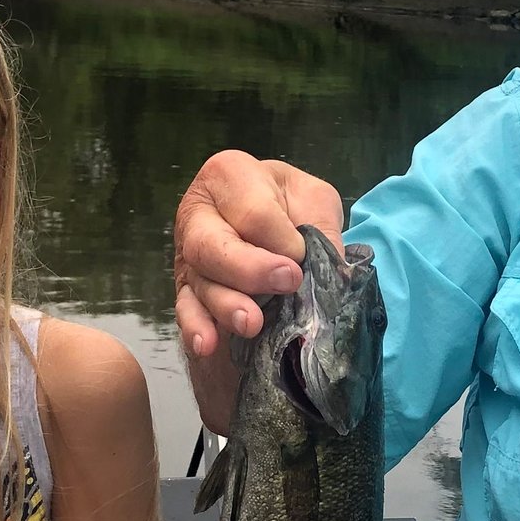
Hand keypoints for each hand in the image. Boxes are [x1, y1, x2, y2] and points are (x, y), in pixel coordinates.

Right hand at [172, 151, 344, 357]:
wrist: (270, 217)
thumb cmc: (290, 204)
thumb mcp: (313, 200)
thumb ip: (321, 230)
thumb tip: (334, 275)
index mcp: (230, 175)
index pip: (253, 212)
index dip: (282, 239)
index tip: (302, 256)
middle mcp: (199, 212)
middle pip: (212, 245)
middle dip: (249, 269)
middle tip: (287, 282)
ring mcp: (187, 252)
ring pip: (200, 281)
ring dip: (226, 305)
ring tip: (251, 324)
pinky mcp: (187, 287)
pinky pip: (185, 308)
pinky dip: (195, 327)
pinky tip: (206, 344)